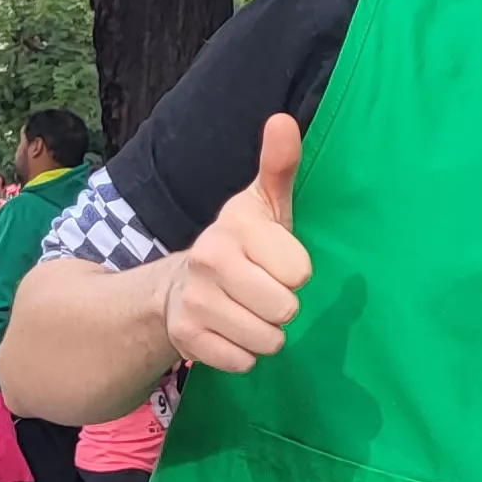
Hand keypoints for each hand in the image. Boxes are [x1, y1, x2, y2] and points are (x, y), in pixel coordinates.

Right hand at [163, 114, 312, 371]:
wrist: (182, 283)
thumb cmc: (243, 243)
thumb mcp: (264, 204)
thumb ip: (278, 165)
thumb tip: (282, 119)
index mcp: (234, 227)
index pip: (299, 272)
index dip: (295, 271)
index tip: (277, 262)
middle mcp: (209, 261)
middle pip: (284, 309)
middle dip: (282, 306)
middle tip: (264, 290)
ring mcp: (194, 302)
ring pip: (267, 340)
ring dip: (266, 333)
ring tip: (249, 311)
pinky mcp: (186, 338)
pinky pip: (242, 362)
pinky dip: (243, 354)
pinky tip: (231, 331)